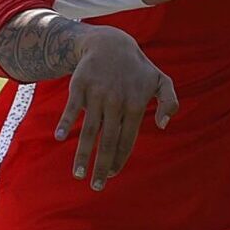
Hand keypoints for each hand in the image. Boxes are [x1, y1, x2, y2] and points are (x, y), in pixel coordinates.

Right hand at [56, 26, 175, 189]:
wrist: (110, 43)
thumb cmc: (137, 68)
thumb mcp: (161, 81)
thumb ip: (170, 102)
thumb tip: (163, 126)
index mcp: (136, 105)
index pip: (127, 140)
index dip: (120, 160)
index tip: (112, 175)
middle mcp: (116, 102)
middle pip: (108, 141)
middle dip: (102, 167)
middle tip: (97, 186)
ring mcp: (97, 94)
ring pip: (89, 130)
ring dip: (82, 154)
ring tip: (78, 175)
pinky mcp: (80, 86)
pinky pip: (72, 108)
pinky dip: (65, 122)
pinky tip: (59, 137)